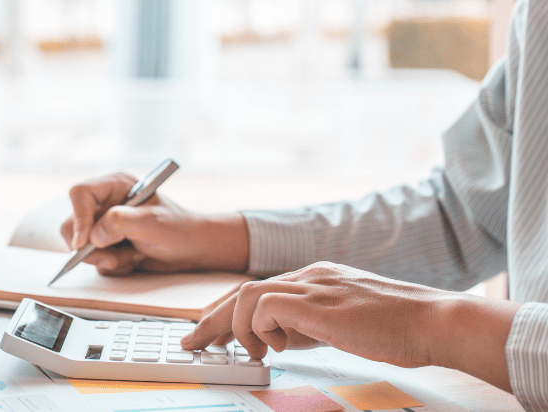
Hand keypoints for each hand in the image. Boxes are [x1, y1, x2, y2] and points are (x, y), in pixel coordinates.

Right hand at [59, 171, 248, 274]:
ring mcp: (103, 225)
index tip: (84, 242)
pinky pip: (93, 260)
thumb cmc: (179, 229)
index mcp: (114, 185)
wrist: (192, 250)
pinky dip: (112, 265)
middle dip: (91, 247)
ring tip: (133, 255)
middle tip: (113, 258)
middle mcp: (104, 203)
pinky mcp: (106, 244)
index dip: (78, 217)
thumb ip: (121, 223)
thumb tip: (93, 235)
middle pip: (72, 223)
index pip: (80, 193)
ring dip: (105, 258)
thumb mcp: (152, 223)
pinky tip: (133, 258)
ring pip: (80, 246)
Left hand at [180, 261, 520, 390]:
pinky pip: (263, 307)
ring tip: (250, 354)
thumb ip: (311, 325)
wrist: (436, 320)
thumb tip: (281, 338)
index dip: (226, 311)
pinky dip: (259, 330)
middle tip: (192, 343)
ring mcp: (312, 285)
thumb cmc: (400, 328)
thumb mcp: (344, 325)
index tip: (208, 332)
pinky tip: (275, 348)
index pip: (256, 289)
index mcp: (315, 277)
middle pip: (240, 289)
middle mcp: (309, 275)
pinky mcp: (316, 302)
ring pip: (245, 295)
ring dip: (236, 328)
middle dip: (210, 319)